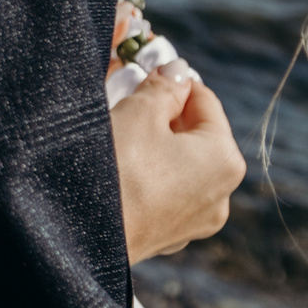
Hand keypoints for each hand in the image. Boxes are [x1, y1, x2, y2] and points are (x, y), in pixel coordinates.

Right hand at [112, 67, 243, 263]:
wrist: (81, 236)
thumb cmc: (116, 170)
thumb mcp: (140, 111)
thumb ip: (164, 85)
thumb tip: (176, 71)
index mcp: (225, 159)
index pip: (204, 99)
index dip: (172, 81)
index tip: (144, 72)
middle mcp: (222, 194)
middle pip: (195, 135)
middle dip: (163, 116)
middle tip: (126, 103)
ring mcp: (196, 221)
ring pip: (179, 165)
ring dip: (154, 145)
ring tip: (120, 137)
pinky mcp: (169, 236)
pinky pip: (165, 192)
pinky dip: (148, 176)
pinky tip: (120, 170)